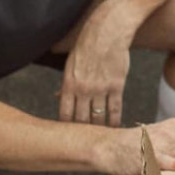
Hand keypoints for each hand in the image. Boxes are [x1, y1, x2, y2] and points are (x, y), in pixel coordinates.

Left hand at [58, 7, 132, 126]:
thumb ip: (66, 83)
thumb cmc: (88, 45)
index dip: (66, 128)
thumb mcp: (71, 63)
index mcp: (69, 83)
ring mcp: (100, 88)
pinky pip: (115, 109)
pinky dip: (115, 120)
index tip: (69, 135)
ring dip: (99, 129)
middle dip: (82, 133)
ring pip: (98, 117)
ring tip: (101, 138)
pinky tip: (116, 127)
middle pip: (81, 119)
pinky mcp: (117, 86)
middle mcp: (83, 89)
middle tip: (85, 142)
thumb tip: (57, 95)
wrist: (109, 31)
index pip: (64, 114)